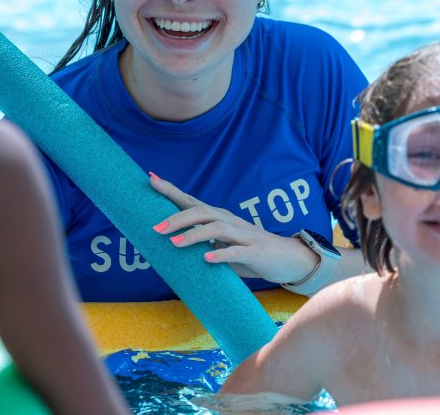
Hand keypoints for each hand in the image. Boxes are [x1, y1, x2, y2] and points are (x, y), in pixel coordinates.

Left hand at [148, 173, 319, 284]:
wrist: (288, 259)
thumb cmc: (250, 251)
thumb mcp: (222, 245)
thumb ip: (202, 242)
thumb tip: (171, 245)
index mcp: (219, 218)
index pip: (192, 201)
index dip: (171, 191)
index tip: (151, 180)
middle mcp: (230, 221)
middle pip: (201, 212)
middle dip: (177, 218)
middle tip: (155, 227)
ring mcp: (243, 236)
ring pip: (216, 229)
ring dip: (194, 235)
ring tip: (174, 243)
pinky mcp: (255, 252)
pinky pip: (236, 252)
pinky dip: (221, 254)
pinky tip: (206, 259)